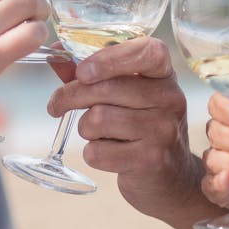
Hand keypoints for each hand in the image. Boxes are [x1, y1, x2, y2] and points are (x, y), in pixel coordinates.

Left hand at [47, 38, 208, 222]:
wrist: (171, 177)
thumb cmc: (141, 127)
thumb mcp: (128, 94)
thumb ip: (93, 73)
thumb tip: (57, 56)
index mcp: (164, 74)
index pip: (146, 52)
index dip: (109, 58)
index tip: (81, 71)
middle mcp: (170, 98)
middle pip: (106, 88)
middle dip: (70, 96)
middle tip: (56, 105)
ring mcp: (163, 130)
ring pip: (97, 119)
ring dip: (85, 128)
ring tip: (96, 133)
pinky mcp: (151, 160)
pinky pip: (98, 151)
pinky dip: (92, 153)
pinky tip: (108, 154)